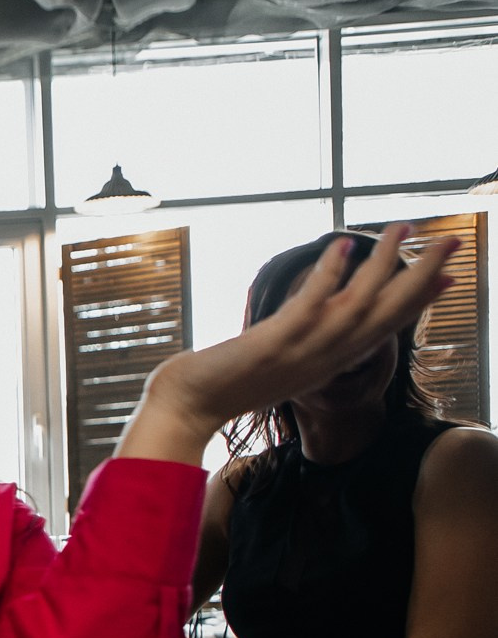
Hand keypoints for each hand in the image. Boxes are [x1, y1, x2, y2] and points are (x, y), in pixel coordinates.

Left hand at [119, 225, 457, 461]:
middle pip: (386, 315)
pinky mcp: (273, 344)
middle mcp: (323, 360)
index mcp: (327, 364)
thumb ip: (303, 342)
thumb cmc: (223, 385)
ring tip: (403, 229)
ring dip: (385, 265)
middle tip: (451, 242)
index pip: (384, 330)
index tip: (448, 276)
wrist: (186, 409)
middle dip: (422, 277)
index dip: (418, 302)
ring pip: (359, 305)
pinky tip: (343, 246)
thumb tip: (316, 318)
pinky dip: (330, 275)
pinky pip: (311, 306)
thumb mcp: (278, 364)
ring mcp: (301, 352)